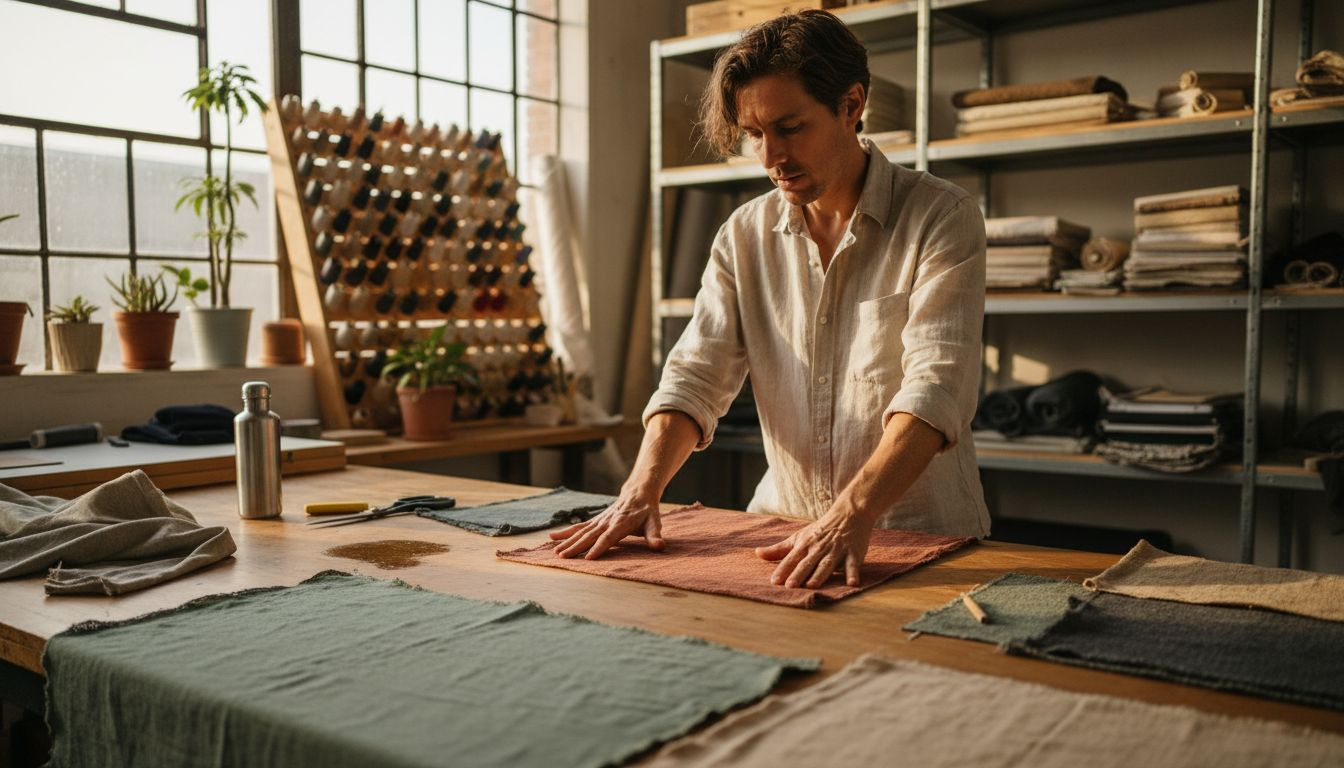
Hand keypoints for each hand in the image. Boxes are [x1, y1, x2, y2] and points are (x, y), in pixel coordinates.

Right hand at [548, 491, 664, 559]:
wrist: (638, 492)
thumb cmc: (648, 511)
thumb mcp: (655, 522)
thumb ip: (655, 535)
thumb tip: (660, 546)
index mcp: (621, 524)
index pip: (608, 538)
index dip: (598, 548)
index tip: (588, 558)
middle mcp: (607, 522)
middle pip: (589, 536)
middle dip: (576, 547)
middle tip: (563, 557)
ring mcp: (599, 521)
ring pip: (581, 532)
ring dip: (567, 541)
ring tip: (555, 551)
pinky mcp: (595, 521)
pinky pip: (578, 527)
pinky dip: (565, 532)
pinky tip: (552, 537)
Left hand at [755, 504, 872, 587]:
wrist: (848, 514)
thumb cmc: (820, 530)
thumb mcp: (798, 537)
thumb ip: (778, 549)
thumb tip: (757, 554)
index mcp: (805, 545)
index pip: (792, 559)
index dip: (783, 569)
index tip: (774, 581)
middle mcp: (819, 548)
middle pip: (807, 563)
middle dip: (799, 574)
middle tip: (790, 586)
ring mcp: (837, 551)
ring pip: (827, 564)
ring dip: (819, 575)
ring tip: (812, 586)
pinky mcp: (853, 554)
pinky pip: (853, 565)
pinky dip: (853, 574)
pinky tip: (852, 584)